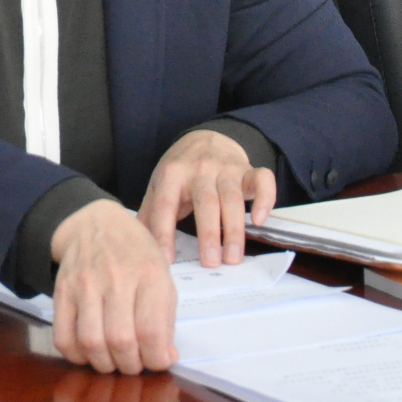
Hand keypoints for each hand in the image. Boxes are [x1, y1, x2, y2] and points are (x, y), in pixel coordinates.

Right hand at [49, 200, 176, 373]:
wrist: (96, 224)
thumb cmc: (135, 253)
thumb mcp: (162, 274)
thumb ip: (165, 317)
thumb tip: (165, 358)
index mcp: (149, 273)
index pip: (151, 330)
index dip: (156, 358)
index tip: (158, 360)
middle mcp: (116, 277)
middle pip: (120, 341)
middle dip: (131, 365)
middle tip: (135, 363)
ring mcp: (84, 284)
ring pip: (91, 342)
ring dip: (105, 364)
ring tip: (114, 361)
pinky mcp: (61, 291)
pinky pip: (63, 337)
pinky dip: (77, 356)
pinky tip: (89, 352)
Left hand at [137, 130, 275, 266]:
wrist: (206, 138)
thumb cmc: (181, 170)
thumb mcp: (159, 185)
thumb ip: (149, 213)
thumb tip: (137, 245)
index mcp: (172, 174)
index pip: (165, 205)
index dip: (164, 232)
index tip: (167, 260)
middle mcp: (199, 168)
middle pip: (205, 202)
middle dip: (208, 234)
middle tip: (210, 263)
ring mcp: (225, 167)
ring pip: (232, 198)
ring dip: (234, 229)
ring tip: (232, 257)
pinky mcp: (247, 169)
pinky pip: (262, 180)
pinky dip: (265, 198)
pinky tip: (259, 220)